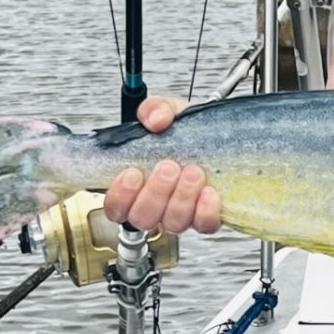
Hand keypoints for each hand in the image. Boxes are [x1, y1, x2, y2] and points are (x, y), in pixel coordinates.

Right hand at [101, 94, 223, 234]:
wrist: (219, 134)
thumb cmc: (185, 130)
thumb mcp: (167, 112)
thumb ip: (154, 109)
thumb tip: (155, 120)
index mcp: (135, 185)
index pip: (115, 207)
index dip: (120, 196)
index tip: (133, 173)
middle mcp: (155, 205)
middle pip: (142, 218)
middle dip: (155, 193)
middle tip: (168, 166)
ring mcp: (180, 214)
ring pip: (172, 223)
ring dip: (181, 198)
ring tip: (192, 171)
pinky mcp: (206, 217)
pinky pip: (204, 225)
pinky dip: (206, 210)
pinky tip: (209, 192)